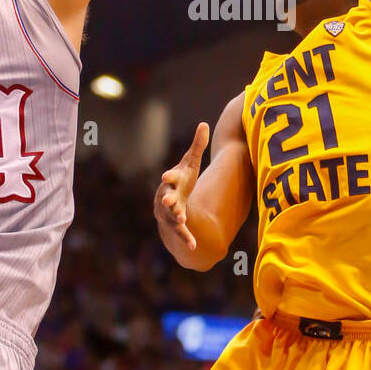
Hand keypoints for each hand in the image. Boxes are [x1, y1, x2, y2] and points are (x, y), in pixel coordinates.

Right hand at [154, 122, 208, 251]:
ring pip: (172, 216)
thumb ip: (197, 146)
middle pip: (167, 198)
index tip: (166, 177)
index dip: (169, 177)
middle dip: (168, 199)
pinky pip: (180, 233)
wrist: (171, 202)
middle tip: (169, 200)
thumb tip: (204, 123)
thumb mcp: (190, 164)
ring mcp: (170, 212)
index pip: (170, 178)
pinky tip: (193, 246)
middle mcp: (168, 197)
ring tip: (182, 220)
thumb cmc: (182, 180)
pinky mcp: (176, 225)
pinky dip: (186, 239)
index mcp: (172, 181)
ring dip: (176, 218)